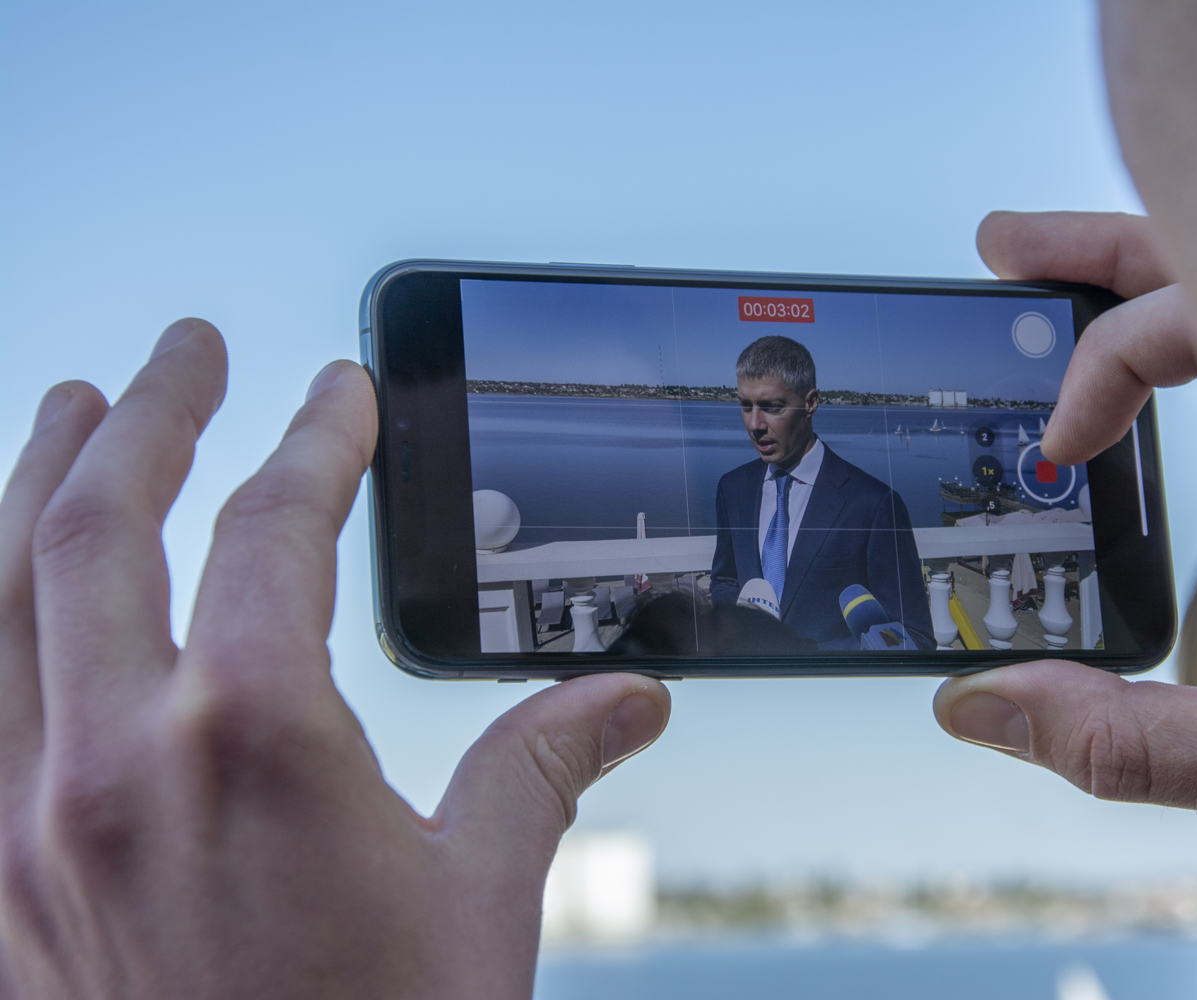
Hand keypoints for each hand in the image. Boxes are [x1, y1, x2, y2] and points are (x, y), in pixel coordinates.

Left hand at [0, 320, 670, 998]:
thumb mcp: (481, 903)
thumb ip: (540, 770)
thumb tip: (624, 703)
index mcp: (255, 741)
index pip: (277, 528)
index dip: (316, 440)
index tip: (339, 396)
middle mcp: (114, 762)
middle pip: (103, 521)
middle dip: (152, 413)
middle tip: (190, 350)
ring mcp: (28, 824)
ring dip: (34, 481)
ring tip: (72, 409)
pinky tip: (9, 588)